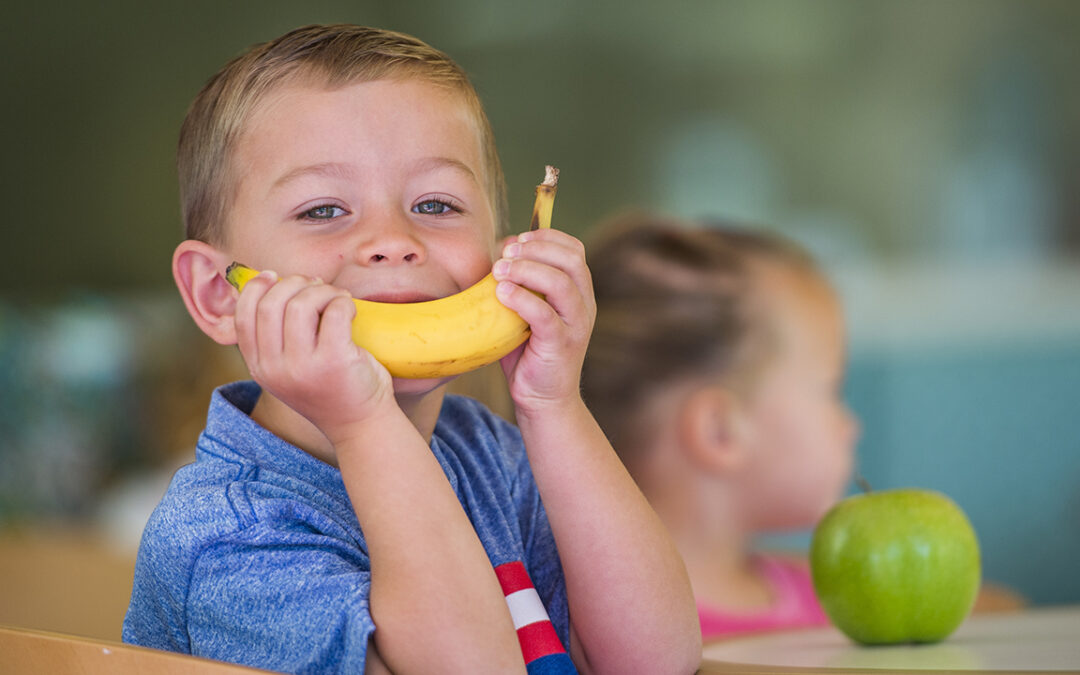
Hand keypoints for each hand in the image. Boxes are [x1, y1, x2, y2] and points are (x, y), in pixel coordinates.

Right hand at [232, 271, 394, 443]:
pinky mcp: (334, 361)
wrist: (360, 423)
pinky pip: (334, 311)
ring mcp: (303, 367)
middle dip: (294, 283)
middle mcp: (274, 368)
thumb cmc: (329, 386)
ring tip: (337, 299)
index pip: (243, 315)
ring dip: (322, 291)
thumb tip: (273, 281)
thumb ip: (275, 337)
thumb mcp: (289, 368)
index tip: (275, 276)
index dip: (256, 287)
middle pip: (270, 303)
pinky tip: (350, 310)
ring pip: (301, 304)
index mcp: (259, 367)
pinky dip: (343, 301)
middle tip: (316, 287)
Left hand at [492, 229, 594, 414]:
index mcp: (579, 292)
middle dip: (535, 249)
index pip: (574, 249)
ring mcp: (576, 325)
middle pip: (571, 259)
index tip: (518, 238)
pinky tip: (501, 293)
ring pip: (560, 283)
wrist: (543, 400)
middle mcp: (584, 304)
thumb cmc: (529, 353)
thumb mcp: (526, 311)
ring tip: (499, 271)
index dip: (546, 236)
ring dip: (526, 270)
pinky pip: (544, 314)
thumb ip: (518, 282)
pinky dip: (521, 298)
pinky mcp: (562, 344)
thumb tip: (503, 248)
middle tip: (506, 253)